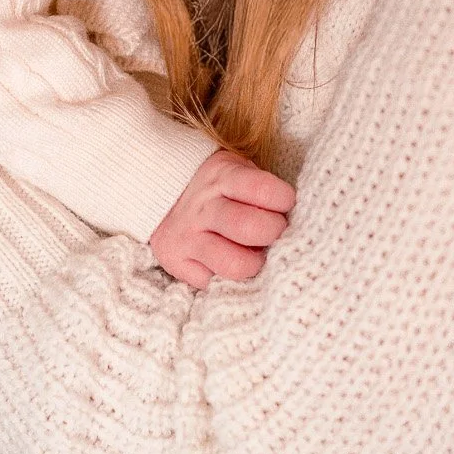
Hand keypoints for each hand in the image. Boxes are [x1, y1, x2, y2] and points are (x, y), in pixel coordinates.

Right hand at [148, 149, 295, 288]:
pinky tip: (229, 263)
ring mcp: (188, 236)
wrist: (159, 190)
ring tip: (255, 255)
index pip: (263, 190)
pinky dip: (227, 279)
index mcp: (222, 177)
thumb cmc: (216, 186)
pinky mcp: (176, 262)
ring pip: (235, 264)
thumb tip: (294, 216)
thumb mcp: (236, 170)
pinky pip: (212, 283)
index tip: (287, 203)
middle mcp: (203, 207)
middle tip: (275, 232)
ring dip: (255, 263)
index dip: (284, 199)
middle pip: (251, 228)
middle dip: (274, 232)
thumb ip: (259, 188)